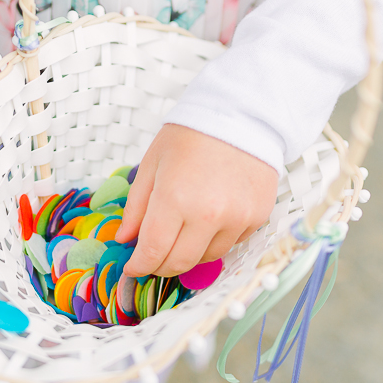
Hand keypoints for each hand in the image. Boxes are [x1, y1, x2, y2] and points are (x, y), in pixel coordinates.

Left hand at [116, 124, 277, 277]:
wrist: (242, 114)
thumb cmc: (191, 135)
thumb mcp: (152, 164)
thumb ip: (136, 207)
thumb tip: (125, 239)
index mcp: (175, 199)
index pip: (152, 252)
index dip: (138, 266)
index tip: (132, 268)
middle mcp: (208, 215)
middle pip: (179, 263)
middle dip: (160, 266)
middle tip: (152, 258)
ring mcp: (237, 219)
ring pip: (207, 258)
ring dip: (189, 253)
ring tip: (183, 231)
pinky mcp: (257, 217)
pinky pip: (232, 244)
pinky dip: (216, 240)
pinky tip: (210, 219)